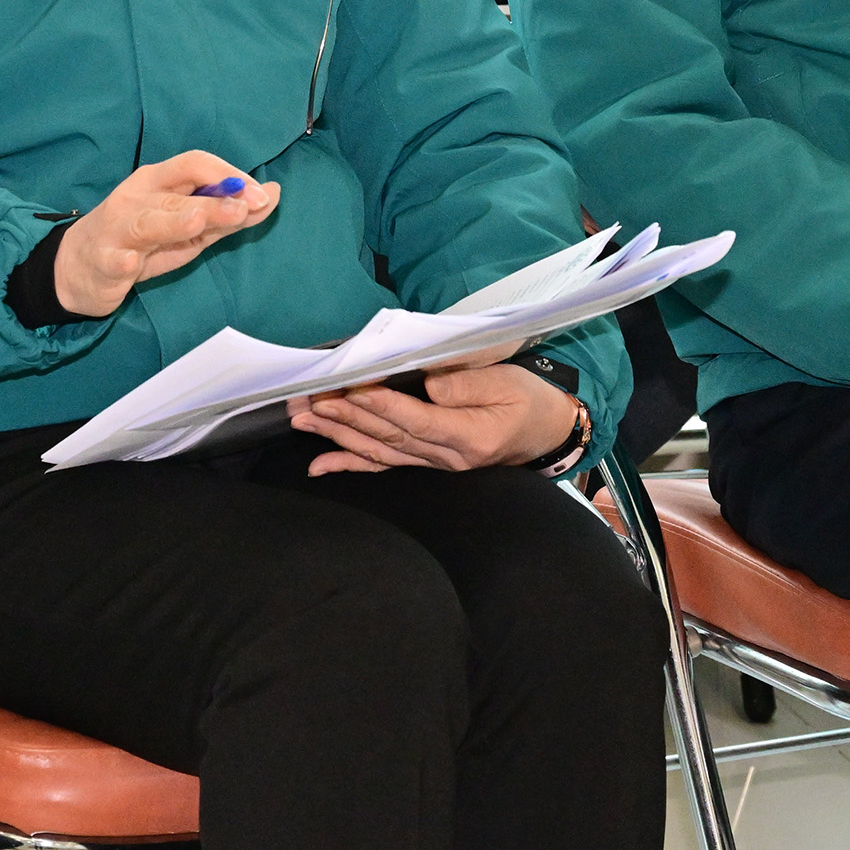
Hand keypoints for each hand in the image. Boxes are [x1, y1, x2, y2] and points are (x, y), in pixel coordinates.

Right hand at [54, 152, 279, 317]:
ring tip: (198, 221)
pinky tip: (132, 263)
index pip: (194, 163)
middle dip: (214, 201)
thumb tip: (272, 195)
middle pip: (178, 194)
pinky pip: (113, 259)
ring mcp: (117, 228)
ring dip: (174, 220)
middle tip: (246, 207)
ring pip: (146, 221)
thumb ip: (228, 215)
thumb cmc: (139, 242)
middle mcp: (137, 197)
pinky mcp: (103, 260)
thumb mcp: (188, 229)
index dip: (228, 175)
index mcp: (158, 182)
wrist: (78, 268)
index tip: (260, 195)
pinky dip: (122, 260)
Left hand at [292, 358, 575, 475]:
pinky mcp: (425, 461)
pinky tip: (319, 465)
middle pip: (388, 436)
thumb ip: (468, 384)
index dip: (380, 405)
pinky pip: (383, 466)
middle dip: (344, 416)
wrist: (546, 432)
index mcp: (469, 436)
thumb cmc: (528, 401)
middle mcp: (446, 457)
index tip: (347, 388)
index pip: (415, 420)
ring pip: (377, 451)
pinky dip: (349, 464)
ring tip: (303, 420)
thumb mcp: (508, 383)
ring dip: (337, 435)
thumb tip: (429, 383)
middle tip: (308, 400)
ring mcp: (433, 464)